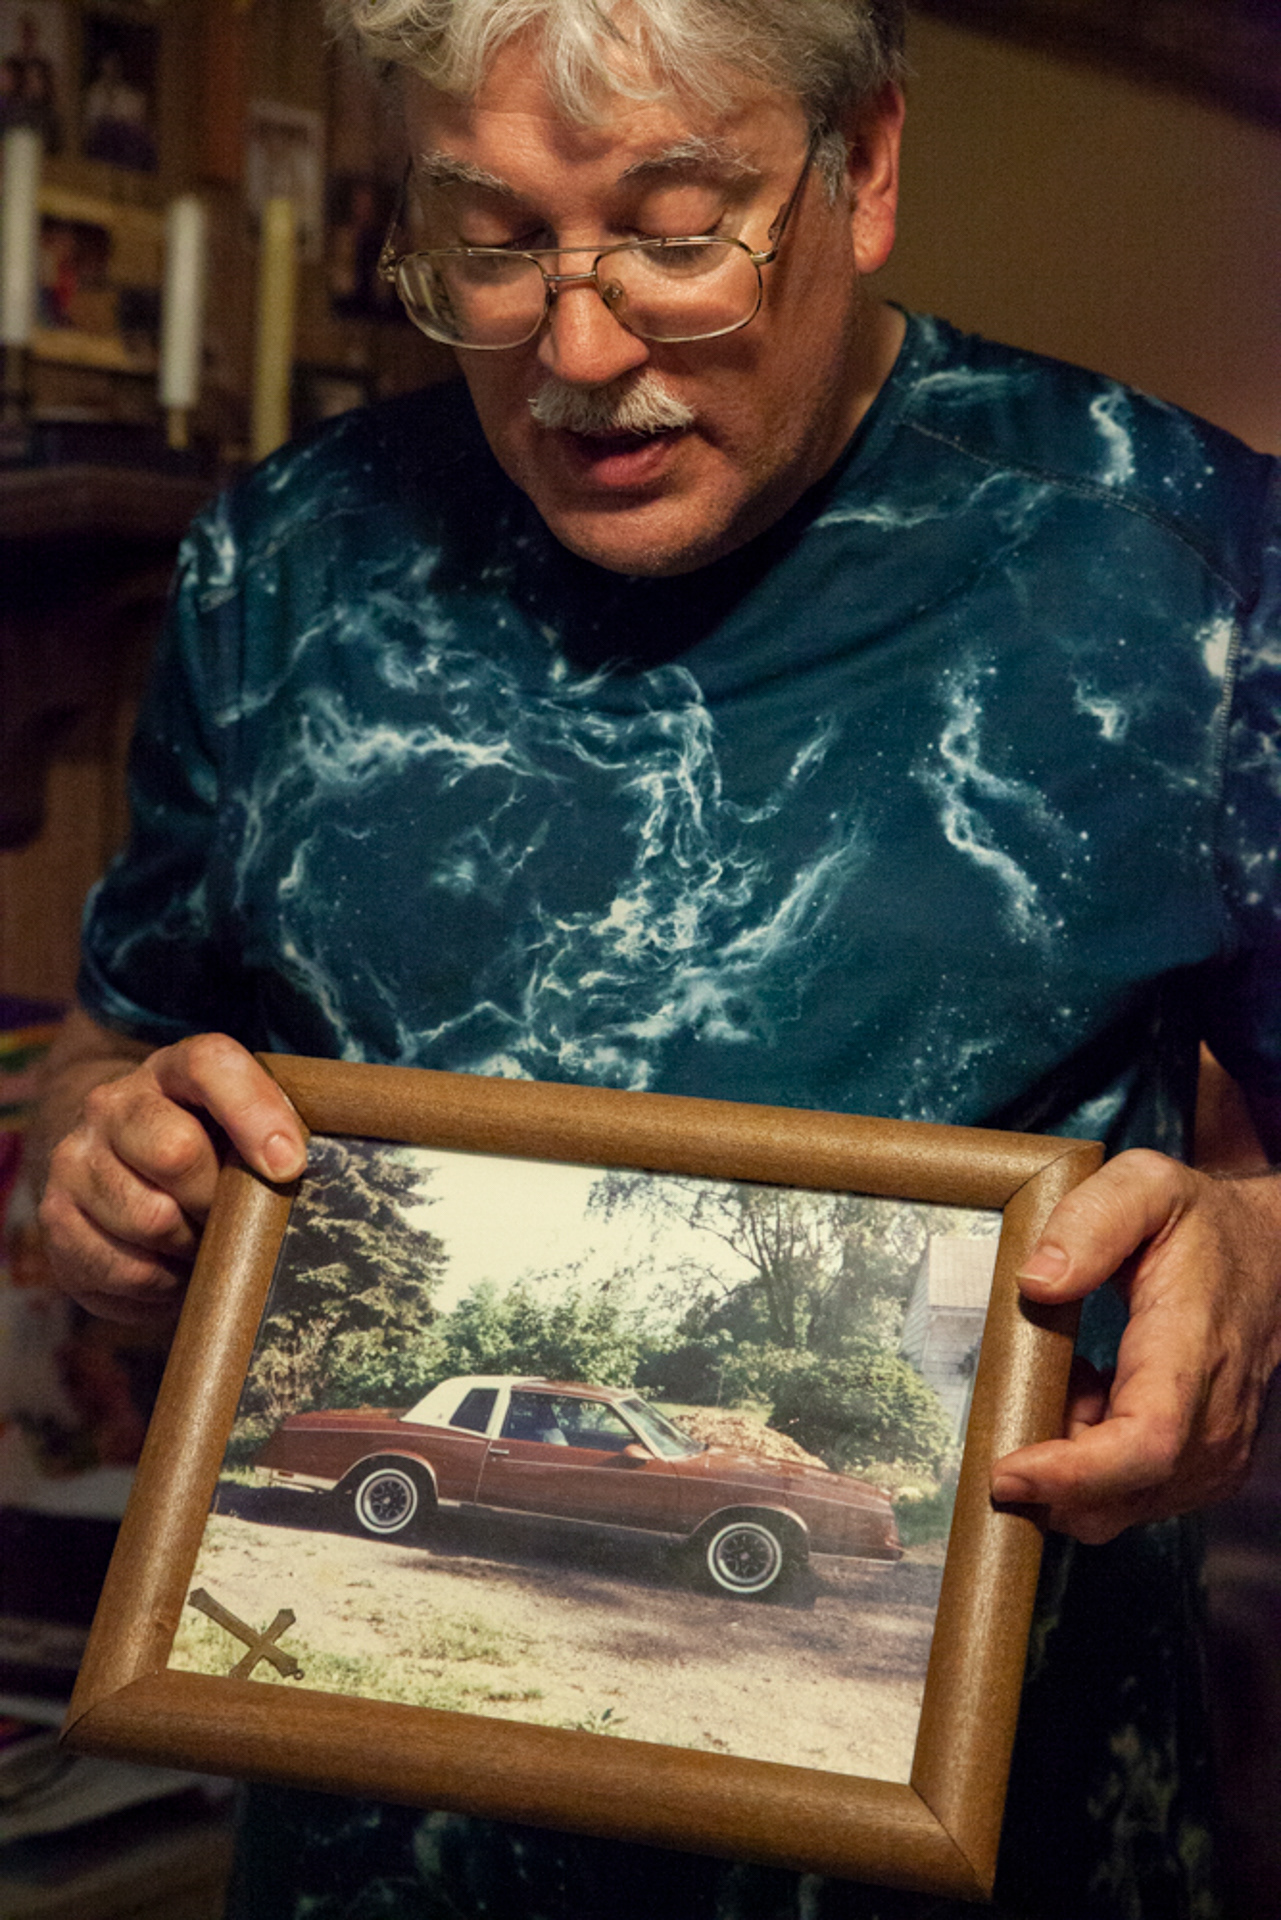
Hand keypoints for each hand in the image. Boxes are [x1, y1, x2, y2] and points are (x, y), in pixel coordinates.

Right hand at [38, 1031, 306, 1323]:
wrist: (113, 1160)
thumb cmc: (204, 1146)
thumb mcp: (238, 1124)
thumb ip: (272, 1132)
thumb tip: (295, 1171)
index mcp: (171, 1069)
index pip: (211, 1066)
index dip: (254, 1113)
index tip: (290, 1165)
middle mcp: (112, 1104)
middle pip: (174, 1152)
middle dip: (216, 1198)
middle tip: (231, 1215)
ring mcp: (74, 1159)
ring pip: (149, 1219)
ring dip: (188, 1244)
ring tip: (198, 1240)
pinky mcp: (54, 1217)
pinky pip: (120, 1267)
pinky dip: (157, 1281)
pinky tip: (166, 1264)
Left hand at [990, 1149, 1280, 1543]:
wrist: (1271, 1257)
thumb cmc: (1202, 1225)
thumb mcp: (1146, 1186)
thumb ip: (1089, 1222)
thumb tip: (1036, 1281)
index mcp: (1193, 1350)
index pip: (1144, 1442)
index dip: (1072, 1472)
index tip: (1007, 1470)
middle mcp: (1214, 1420)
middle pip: (1120, 1495)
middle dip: (1045, 1481)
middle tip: (1007, 1412)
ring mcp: (1214, 1454)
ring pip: (1118, 1507)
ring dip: (1063, 1467)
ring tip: (1063, 1380)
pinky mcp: (1202, 1469)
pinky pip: (1128, 1498)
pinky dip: (1086, 1467)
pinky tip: (1084, 1398)